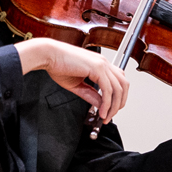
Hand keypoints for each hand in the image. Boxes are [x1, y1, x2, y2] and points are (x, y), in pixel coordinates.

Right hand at [15, 38, 129, 122]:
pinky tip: (101, 111)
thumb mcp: (77, 85)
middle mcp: (104, 63)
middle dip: (120, 103)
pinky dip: (107, 103)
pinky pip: (108, 90)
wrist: (47, 55)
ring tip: (106, 116)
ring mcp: (102, 64)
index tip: (111, 109)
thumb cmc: (58, 65)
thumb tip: (101, 105)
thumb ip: (91, 94)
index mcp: (100, 64)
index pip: (119, 81)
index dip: (118, 97)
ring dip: (114, 106)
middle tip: (111, 115)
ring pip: (118, 89)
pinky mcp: (97, 68)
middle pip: (123, 85)